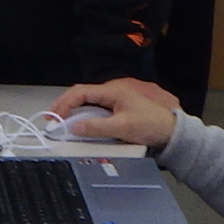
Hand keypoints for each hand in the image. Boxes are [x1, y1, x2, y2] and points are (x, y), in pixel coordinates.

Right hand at [48, 78, 180, 147]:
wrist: (171, 132)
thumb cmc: (152, 125)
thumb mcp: (122, 127)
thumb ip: (96, 127)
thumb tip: (74, 127)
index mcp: (112, 91)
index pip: (80, 92)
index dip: (63, 104)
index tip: (54, 117)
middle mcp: (112, 92)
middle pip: (80, 94)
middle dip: (63, 106)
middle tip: (51, 119)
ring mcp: (114, 100)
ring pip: (86, 101)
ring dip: (71, 110)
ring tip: (61, 121)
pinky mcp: (116, 109)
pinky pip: (93, 108)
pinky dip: (81, 115)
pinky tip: (77, 123)